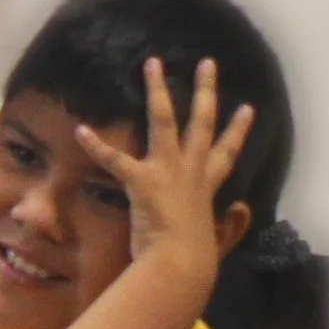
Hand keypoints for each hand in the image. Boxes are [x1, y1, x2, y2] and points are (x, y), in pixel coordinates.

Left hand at [73, 57, 255, 276]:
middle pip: (202, 122)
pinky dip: (96, 146)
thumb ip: (230, 224)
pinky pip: (114, 159)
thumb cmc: (194, 259)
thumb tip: (243, 209)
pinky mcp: (143, 181)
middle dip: (205, 90)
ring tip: (153, 63)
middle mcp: (191, 171)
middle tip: (207, 63)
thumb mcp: (218, 239)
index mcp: (206, 186)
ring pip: (164, 120)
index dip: (237, 130)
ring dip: (157, 90)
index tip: (248, 108)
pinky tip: (80, 130)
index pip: (226, 152)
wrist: (182, 265)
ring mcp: (168, 171)